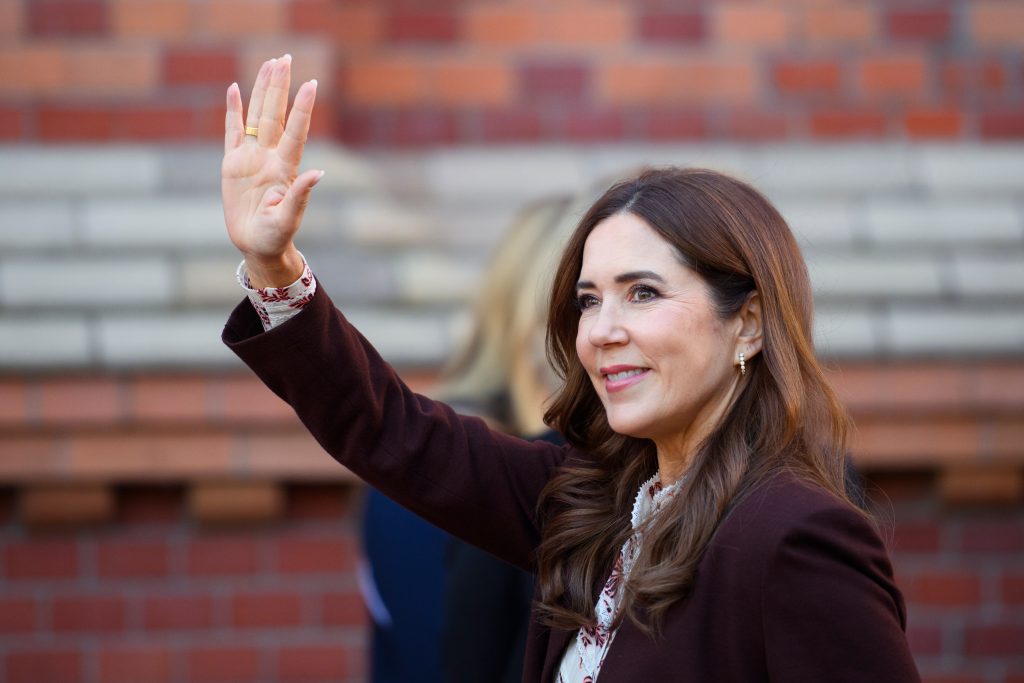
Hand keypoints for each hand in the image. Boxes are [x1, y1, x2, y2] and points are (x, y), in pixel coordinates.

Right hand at [222, 54, 322, 287]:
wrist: (257, 245)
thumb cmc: (276, 236)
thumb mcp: (288, 219)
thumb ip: (300, 195)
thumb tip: (318, 173)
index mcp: (285, 169)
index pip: (296, 131)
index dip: (303, 108)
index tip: (312, 84)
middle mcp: (270, 157)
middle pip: (276, 115)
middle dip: (280, 87)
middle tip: (285, 59)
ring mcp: (252, 158)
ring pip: (257, 117)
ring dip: (262, 91)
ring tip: (268, 64)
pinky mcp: (233, 164)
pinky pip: (232, 132)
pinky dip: (233, 111)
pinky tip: (235, 89)